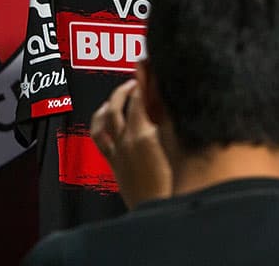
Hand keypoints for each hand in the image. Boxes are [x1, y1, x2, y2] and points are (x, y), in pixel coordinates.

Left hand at [90, 79, 170, 208]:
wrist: (161, 213)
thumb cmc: (176, 187)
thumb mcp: (178, 148)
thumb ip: (171, 120)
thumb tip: (165, 97)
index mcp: (144, 134)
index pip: (142, 96)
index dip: (145, 77)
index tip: (148, 64)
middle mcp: (126, 140)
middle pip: (122, 105)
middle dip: (129, 86)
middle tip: (140, 77)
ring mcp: (117, 153)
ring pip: (104, 120)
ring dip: (110, 103)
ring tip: (119, 95)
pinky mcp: (114, 165)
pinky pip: (100, 139)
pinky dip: (100, 124)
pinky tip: (105, 120)